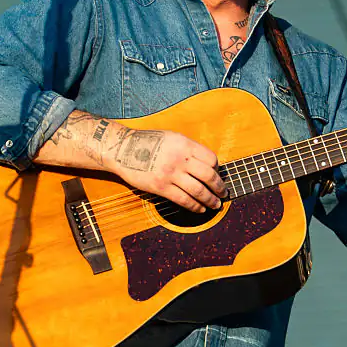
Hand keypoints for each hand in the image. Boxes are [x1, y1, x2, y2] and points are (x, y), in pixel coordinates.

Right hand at [107, 128, 224, 212]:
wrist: (123, 149)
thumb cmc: (148, 142)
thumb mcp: (172, 137)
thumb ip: (189, 149)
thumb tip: (206, 164)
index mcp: (185, 144)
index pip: (211, 159)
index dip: (217, 169)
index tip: (217, 175)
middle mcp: (180, 159)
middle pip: (209, 176)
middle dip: (219, 187)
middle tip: (223, 193)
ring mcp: (170, 174)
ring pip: (198, 191)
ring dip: (210, 199)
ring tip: (215, 204)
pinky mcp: (161, 187)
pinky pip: (183, 200)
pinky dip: (195, 206)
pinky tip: (200, 209)